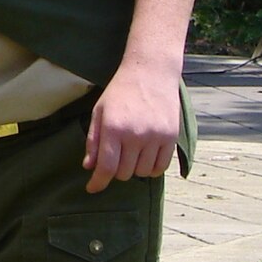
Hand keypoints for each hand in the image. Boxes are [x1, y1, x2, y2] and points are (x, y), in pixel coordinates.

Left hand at [82, 63, 178, 194]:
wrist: (150, 72)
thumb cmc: (120, 92)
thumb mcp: (99, 112)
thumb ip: (94, 141)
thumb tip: (90, 167)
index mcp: (113, 128)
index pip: (106, 167)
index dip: (98, 182)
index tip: (92, 188)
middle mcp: (135, 135)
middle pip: (123, 173)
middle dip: (115, 170)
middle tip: (116, 156)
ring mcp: (155, 137)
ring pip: (142, 173)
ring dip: (134, 168)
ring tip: (131, 152)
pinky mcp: (171, 137)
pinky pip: (160, 167)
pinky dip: (151, 168)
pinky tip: (146, 156)